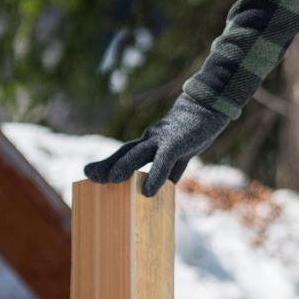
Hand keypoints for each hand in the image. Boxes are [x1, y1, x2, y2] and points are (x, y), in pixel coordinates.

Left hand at [82, 93, 227, 197]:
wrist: (210, 106)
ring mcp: (163, 139)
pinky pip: (164, 161)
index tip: (88, 173)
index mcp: (150, 142)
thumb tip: (165, 189)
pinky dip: (155, 176)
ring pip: (139, 153)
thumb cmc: (193, 130)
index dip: (107, 163)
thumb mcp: (180, 152)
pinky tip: (148, 192)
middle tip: (88, 175)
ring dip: (124, 166)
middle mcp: (151, 139)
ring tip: (110, 180)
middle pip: (124, 152)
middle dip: (107, 164)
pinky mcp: (177, 142)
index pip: (124, 153)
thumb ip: (171, 168)